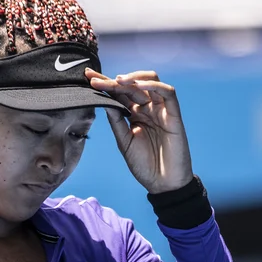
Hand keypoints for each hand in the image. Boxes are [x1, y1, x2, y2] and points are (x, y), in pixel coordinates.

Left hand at [85, 68, 193, 193]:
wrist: (163, 184)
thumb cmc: (144, 164)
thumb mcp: (124, 141)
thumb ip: (116, 121)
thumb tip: (104, 100)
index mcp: (134, 114)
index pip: (118, 94)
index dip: (104, 84)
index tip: (87, 78)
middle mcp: (148, 108)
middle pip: (131, 86)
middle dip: (112, 80)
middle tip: (94, 79)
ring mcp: (161, 110)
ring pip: (150, 82)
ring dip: (133, 78)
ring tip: (116, 81)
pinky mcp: (174, 115)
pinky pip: (168, 93)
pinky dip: (153, 86)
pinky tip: (137, 85)